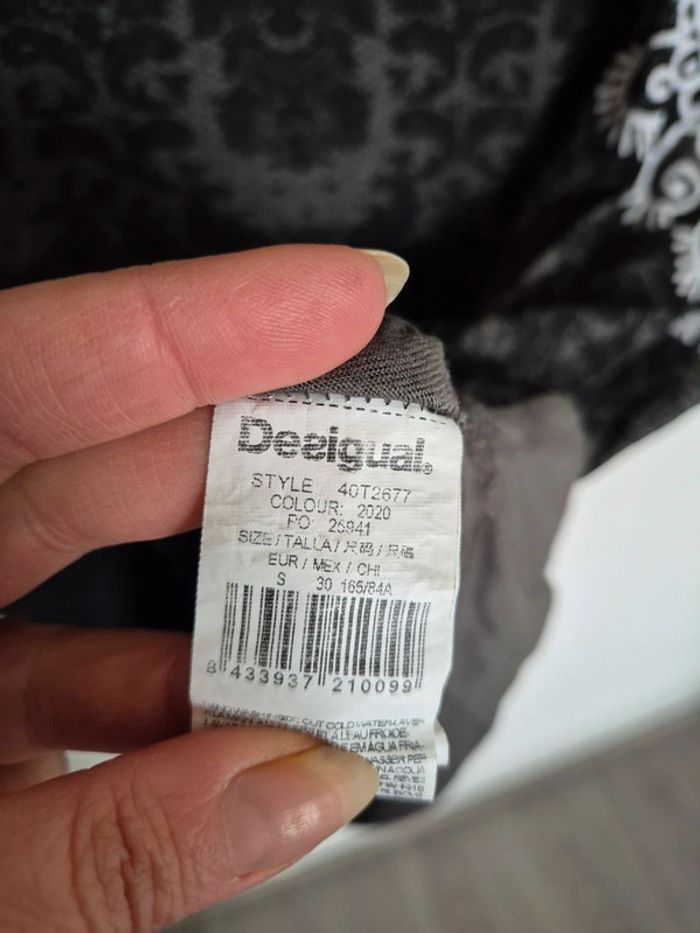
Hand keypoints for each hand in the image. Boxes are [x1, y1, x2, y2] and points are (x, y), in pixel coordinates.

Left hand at [0, 245, 385, 930]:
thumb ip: (109, 855)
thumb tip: (306, 786)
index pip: (47, 368)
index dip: (214, 317)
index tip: (352, 286)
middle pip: (92, 446)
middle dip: (255, 452)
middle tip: (382, 456)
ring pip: (91, 559)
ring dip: (228, 593)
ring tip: (346, 620)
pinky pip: (70, 663)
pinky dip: (165, 697)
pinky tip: (245, 736)